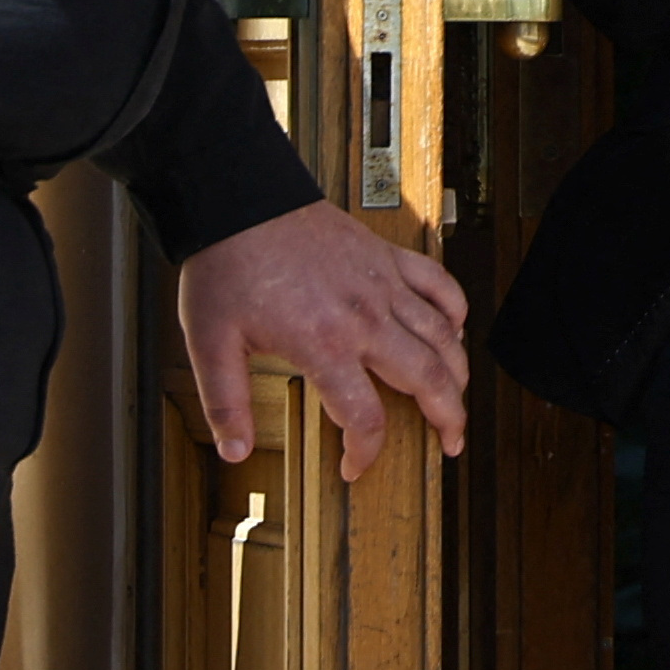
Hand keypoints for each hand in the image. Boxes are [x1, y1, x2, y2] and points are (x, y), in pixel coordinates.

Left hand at [178, 201, 469, 483]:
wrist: (244, 201)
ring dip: (459, 373)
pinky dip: (455, 311)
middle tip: (452, 444)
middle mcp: (365, 317)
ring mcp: (384, 284)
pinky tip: (454, 330)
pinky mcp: (389, 257)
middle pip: (428, 377)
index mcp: (324, 344)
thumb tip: (234, 452)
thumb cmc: (228, 267)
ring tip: (459, 399)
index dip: (366, 452)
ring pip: (444, 335)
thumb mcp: (210, 344)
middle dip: (448, 418)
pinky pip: (439, 285)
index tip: (355, 467)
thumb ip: (225, 403)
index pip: (365, 416)